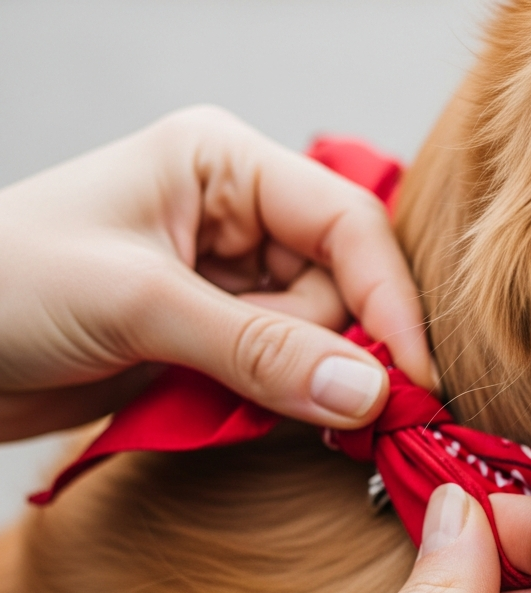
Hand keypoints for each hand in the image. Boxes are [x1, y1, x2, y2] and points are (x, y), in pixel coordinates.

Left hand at [0, 106, 430, 440]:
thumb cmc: (4, 285)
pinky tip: (235, 412)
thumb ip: (261, 351)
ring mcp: (229, 283)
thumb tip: (370, 394)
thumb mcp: (139, 305)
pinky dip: (274, 404)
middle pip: (342, 290)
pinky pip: (281, 375)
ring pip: (317, 341)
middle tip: (330, 408)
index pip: (348, 225)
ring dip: (296, 385)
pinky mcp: (216, 340)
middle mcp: (238, 217)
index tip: (414, 379)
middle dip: (336, 352)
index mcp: (225, 165)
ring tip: (229, 397)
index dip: (390, 301)